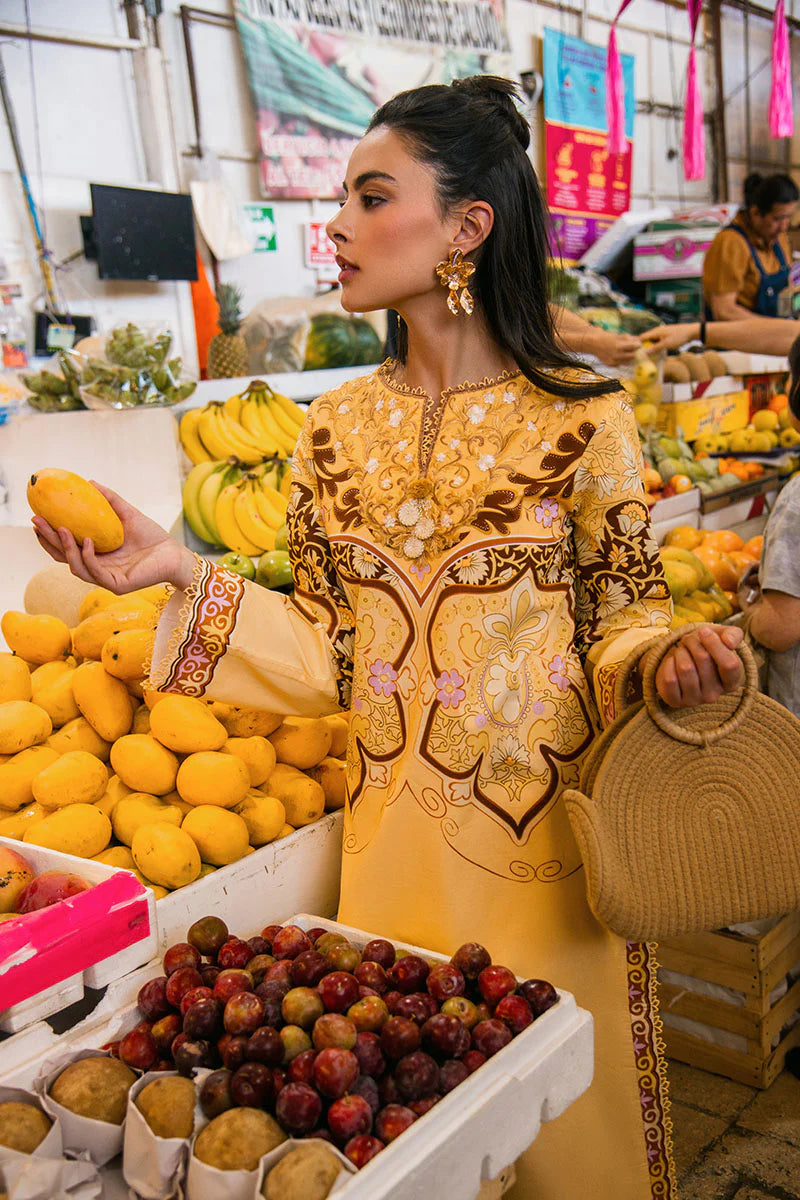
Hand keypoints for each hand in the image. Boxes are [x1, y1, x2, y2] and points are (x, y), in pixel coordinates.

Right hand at [32, 482, 194, 593]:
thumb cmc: (152, 536)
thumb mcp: (126, 514)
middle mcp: (97, 568)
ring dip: (65, 549)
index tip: (37, 516)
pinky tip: (86, 540)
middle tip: (37, 523)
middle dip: (47, 541)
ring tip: (60, 528)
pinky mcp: (118, 586)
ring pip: (76, 568)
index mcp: (95, 555)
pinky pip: (96, 573)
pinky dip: (88, 557)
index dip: (49, 535)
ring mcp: (106, 579)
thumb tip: (89, 481)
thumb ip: (109, 500)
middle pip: (64, 558)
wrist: (174, 552)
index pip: (65, 547)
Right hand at [594, 331, 641, 366]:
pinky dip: (621, 360)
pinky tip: (618, 356)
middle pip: (633, 356)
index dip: (638, 345)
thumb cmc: (608, 338)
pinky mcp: (610, 364)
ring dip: (629, 358)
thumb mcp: (619, 335)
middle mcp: (616, 355)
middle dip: (634, 352)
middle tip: (632, 350)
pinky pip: (621, 364)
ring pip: (628, 362)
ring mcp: (613, 361)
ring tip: (626, 353)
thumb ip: (630, 338)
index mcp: (619, 345)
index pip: (635, 347)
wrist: (593, 343)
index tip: (637, 344)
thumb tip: (640, 340)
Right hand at [641, 324, 695, 354]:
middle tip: (638, 354)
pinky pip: (657, 340)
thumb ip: (656, 348)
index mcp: (656, 331)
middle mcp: (658, 330)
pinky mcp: (666, 335)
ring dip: (649, 346)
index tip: (632, 350)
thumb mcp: (667, 344)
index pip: (643, 337)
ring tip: (646, 354)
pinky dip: (655, 345)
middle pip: (646, 338)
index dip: (637, 343)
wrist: (692, 331)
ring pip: (652, 340)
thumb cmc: (679, 336)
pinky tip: (655, 351)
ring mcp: (662, 332)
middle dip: (642, 345)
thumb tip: (646, 352)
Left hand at [651, 624, 744, 707]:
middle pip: (704, 660)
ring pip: (686, 668)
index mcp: (732, 681)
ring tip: (681, 651)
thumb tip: (730, 642)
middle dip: (693, 642)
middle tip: (688, 640)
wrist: (679, 659)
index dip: (715, 644)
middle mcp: (715, 695)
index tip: (704, 631)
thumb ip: (733, 635)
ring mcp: (695, 700)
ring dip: (680, 652)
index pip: (729, 664)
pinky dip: (668, 664)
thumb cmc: (704, 648)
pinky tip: (672, 662)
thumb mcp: (722, 637)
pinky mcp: (675, 702)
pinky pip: (670, 680)